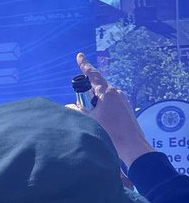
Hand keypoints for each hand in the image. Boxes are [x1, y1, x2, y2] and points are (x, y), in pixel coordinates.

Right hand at [71, 52, 152, 167]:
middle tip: (86, 112)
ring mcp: (123, 100)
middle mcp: (117, 93)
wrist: (132, 146)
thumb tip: (69, 107)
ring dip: (96, 106)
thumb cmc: (112, 133)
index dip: (84, 66)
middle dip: (87, 97)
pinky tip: (104, 124)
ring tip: (97, 122)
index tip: (80, 56)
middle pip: (96, 89)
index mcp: (108, 93)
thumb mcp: (90, 120)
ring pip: (103, 98)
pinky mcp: (126, 109)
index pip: (93, 75)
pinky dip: (103, 110)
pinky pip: (110, 105)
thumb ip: (78, 110)